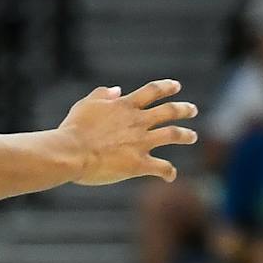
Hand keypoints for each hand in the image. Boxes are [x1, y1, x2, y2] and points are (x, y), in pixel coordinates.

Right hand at [59, 79, 198, 185]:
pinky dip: (168, 172)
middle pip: (169, 111)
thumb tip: (117, 90)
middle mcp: (138, 122)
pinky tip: (170, 176)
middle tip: (192, 110)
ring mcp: (141, 142)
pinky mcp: (139, 163)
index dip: (166, 87)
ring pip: (173, 134)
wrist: (70, 153)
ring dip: (185, 135)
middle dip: (183, 109)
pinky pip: (161, 167)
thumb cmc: (73, 129)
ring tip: (192, 136)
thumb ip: (102, 95)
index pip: (152, 91)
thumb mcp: (85, 105)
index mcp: (125, 106)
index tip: (176, 86)